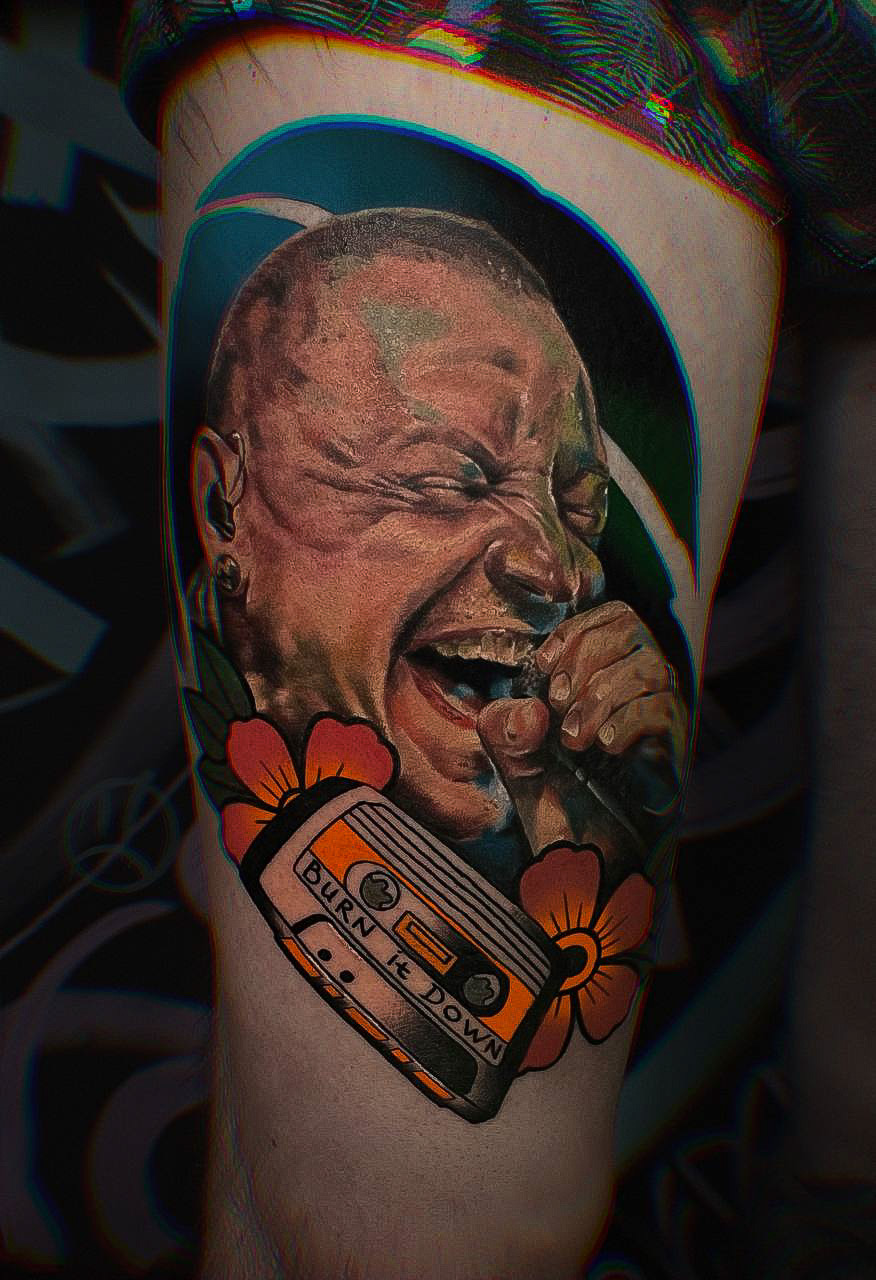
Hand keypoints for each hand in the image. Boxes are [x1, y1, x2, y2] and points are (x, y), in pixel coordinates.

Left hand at [477, 601, 687, 856]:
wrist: (581, 872)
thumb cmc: (555, 810)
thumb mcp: (512, 761)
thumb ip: (503, 727)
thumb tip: (531, 712)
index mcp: (603, 681)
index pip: (611, 617)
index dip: (576, 631)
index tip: (545, 667)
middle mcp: (637, 693)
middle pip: (633, 628)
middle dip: (586, 657)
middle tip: (558, 702)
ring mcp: (660, 723)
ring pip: (652, 666)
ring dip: (602, 693)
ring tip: (574, 738)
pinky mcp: (674, 756)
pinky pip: (664, 710)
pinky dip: (627, 720)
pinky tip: (604, 747)